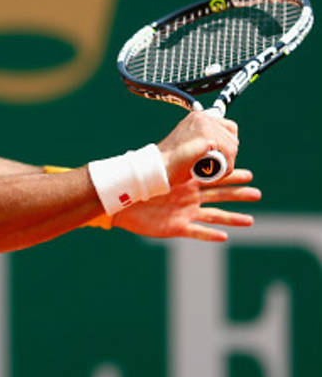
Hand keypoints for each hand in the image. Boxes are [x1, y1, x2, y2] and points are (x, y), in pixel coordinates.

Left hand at [111, 169, 260, 241]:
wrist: (120, 201)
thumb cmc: (137, 183)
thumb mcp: (161, 169)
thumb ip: (180, 157)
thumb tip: (197, 140)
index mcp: (186, 182)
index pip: (214, 179)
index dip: (231, 177)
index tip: (250, 175)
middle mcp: (188, 198)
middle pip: (219, 197)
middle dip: (238, 195)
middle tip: (257, 193)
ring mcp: (184, 213)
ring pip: (213, 216)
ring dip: (232, 218)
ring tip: (250, 220)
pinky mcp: (175, 227)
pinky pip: (196, 232)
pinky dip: (209, 234)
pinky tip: (224, 236)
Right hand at [158, 110, 239, 184]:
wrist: (159, 167)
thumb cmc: (172, 161)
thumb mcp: (190, 143)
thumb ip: (204, 139)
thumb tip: (223, 142)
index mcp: (198, 117)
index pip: (228, 127)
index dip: (226, 145)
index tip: (217, 156)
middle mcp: (203, 117)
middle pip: (232, 137)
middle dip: (228, 154)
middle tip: (214, 165)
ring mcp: (205, 125)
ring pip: (232, 147)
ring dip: (226, 162)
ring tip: (210, 169)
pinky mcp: (207, 137)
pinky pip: (228, 154)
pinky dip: (224, 167)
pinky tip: (212, 171)